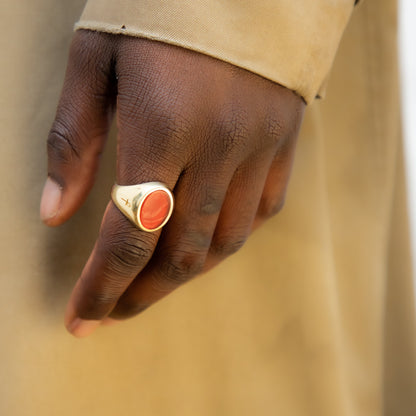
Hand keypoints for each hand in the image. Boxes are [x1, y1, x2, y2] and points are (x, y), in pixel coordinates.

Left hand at [40, 30, 304, 336]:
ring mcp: (258, 148)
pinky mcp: (283, 145)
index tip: (82, 319)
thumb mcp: (96, 60)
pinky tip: (207, 246)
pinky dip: (230, 239)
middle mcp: (217, 147)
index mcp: (161, 126)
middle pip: (179, 252)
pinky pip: (261, 212)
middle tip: (114, 312)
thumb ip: (74, 140)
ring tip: (153, 286)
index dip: (102, 286)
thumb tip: (54, 213)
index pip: (129, 234)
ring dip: (185, 275)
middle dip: (141, 293)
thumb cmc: (158, 12)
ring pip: (223, 241)